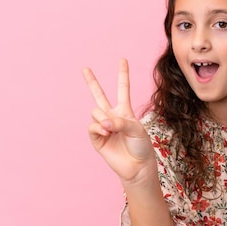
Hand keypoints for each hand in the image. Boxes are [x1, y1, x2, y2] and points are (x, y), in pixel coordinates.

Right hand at [82, 59, 155, 183]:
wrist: (137, 166)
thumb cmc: (141, 146)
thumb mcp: (136, 129)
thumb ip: (120, 122)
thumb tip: (103, 122)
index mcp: (125, 111)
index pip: (122, 89)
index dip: (122, 74)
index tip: (122, 59)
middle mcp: (112, 116)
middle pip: (99, 95)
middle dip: (92, 82)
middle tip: (85, 68)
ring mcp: (103, 127)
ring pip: (95, 111)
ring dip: (103, 118)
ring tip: (111, 128)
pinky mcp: (97, 138)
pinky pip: (92, 126)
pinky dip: (99, 127)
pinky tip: (106, 132)